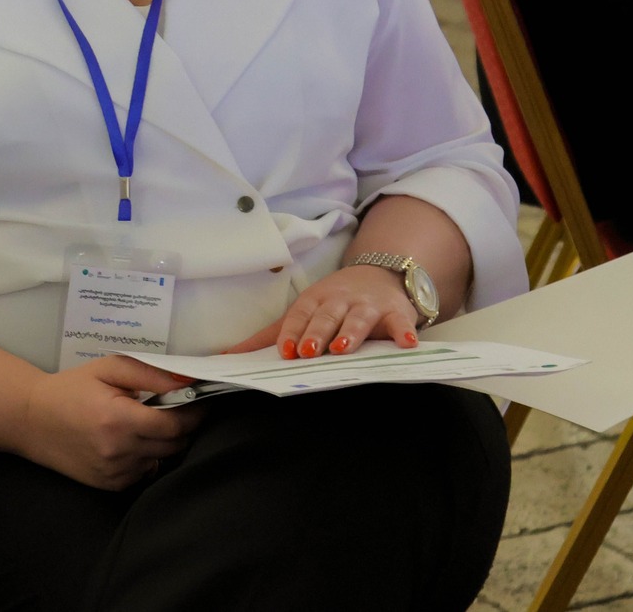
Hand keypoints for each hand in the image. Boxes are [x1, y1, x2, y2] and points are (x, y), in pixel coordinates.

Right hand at [15, 356, 200, 489]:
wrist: (32, 420)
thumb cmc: (72, 389)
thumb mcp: (108, 369)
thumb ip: (149, 373)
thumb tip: (186, 380)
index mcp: (118, 420)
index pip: (175, 425)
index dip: (195, 414)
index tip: (202, 402)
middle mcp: (119, 451)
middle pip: (174, 445)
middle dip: (183, 427)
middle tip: (175, 409)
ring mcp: (114, 472)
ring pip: (162, 460)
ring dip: (164, 443)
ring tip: (146, 423)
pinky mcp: (110, 485)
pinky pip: (144, 472)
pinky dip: (146, 457)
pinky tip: (130, 440)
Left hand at [223, 264, 420, 359]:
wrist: (381, 275)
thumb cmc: (334, 303)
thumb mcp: (302, 314)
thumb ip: (268, 337)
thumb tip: (226, 356)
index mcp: (314, 302)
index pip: (299, 317)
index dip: (293, 333)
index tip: (286, 352)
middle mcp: (340, 301)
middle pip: (326, 316)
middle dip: (317, 332)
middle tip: (308, 351)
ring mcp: (368, 306)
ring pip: (358, 318)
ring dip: (351, 332)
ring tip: (343, 348)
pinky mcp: (396, 313)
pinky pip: (400, 323)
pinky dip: (403, 332)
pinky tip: (406, 343)